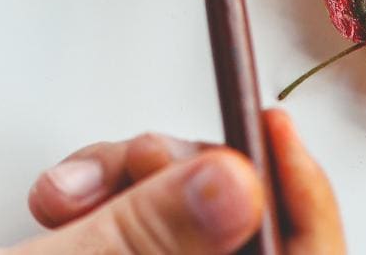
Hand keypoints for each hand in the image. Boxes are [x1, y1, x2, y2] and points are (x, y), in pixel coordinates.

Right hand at [0, 111, 343, 254]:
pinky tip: (64, 207)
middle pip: (246, 243)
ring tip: (68, 189)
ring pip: (189, 237)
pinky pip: (146, 248)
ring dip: (133, 192)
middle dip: (188, 181)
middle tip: (128, 161)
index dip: (301, 198)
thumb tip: (237, 185)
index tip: (267, 123)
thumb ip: (147, 233)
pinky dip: (114, 217)